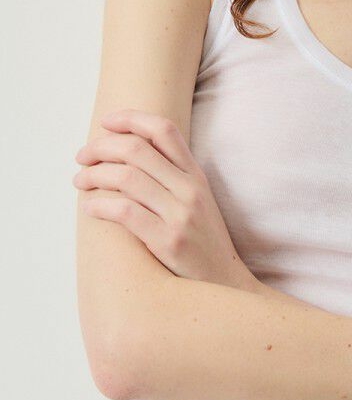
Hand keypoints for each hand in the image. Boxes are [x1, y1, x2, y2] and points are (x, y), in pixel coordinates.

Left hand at [73, 108, 258, 289]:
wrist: (223, 282)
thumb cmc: (201, 242)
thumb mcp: (196, 201)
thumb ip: (172, 176)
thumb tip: (128, 155)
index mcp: (196, 175)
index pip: (164, 130)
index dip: (131, 118)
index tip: (106, 122)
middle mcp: (190, 189)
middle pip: (136, 149)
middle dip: (100, 147)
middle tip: (82, 157)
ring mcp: (180, 215)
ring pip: (126, 178)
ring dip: (93, 175)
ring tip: (79, 181)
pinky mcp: (168, 241)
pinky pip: (125, 212)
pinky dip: (99, 206)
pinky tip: (90, 208)